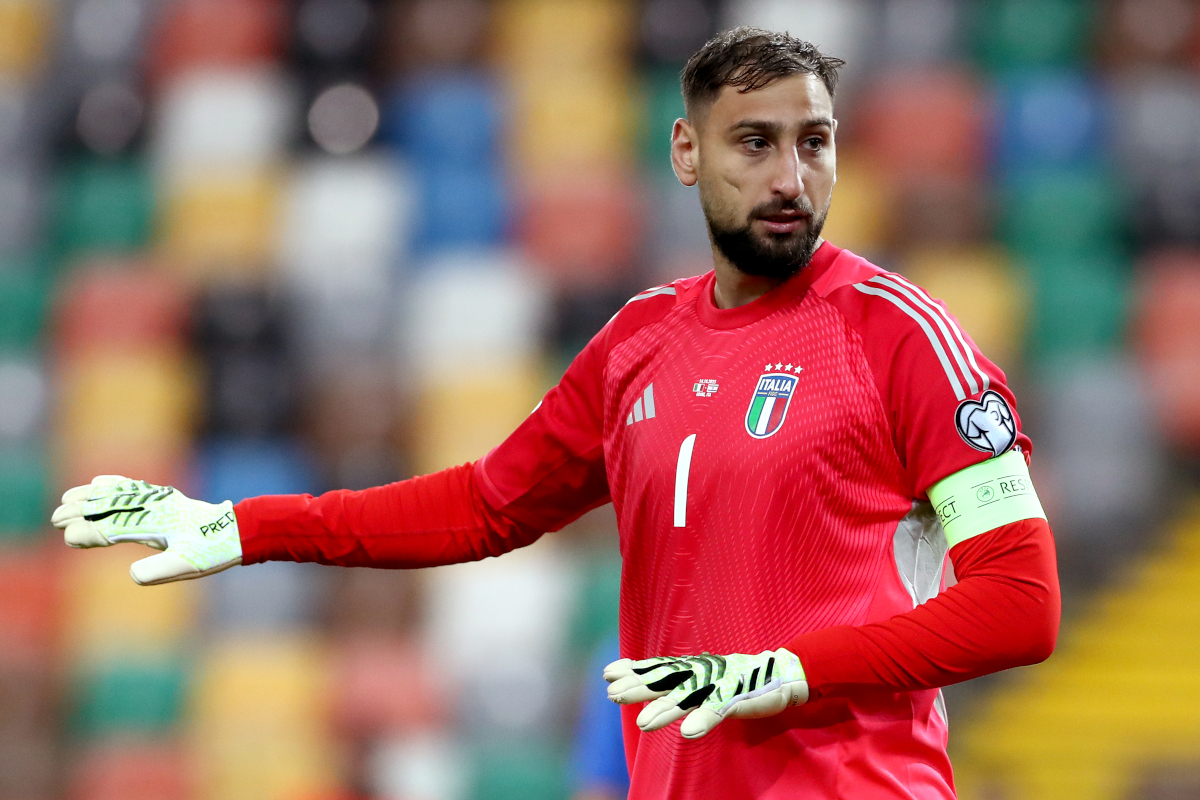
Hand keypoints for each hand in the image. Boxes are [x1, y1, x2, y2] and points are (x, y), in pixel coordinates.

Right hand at [51, 475, 242, 585]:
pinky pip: (134, 487)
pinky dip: (114, 483)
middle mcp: (155, 507)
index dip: (89, 532)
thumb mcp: (188, 567)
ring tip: (67, 497)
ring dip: (92, 495)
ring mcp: (161, 500)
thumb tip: (131, 575)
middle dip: (81, 511)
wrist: (240, 530)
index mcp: (157, 523)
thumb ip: (160, 571)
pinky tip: (100, 482)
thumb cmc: (213, 551)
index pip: (113, 527)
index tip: (67, 538)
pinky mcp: (166, 498)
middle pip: (110, 506)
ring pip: (119, 493)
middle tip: (55, 518)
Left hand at [604, 649, 807, 738]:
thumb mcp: (705, 677)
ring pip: (687, 698)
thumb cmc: (739, 678)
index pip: (658, 667)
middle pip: (665, 680)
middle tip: (612, 695)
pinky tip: (688, 733)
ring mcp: (719, 684)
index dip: (634, 671)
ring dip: (664, 710)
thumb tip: (650, 676)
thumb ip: (680, 678)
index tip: (608, 673)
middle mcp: (702, 673)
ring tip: (643, 724)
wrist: (782, 673)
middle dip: (638, 688)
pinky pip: (717, 710)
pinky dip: (703, 720)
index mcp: (694, 669)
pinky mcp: (737, 698)